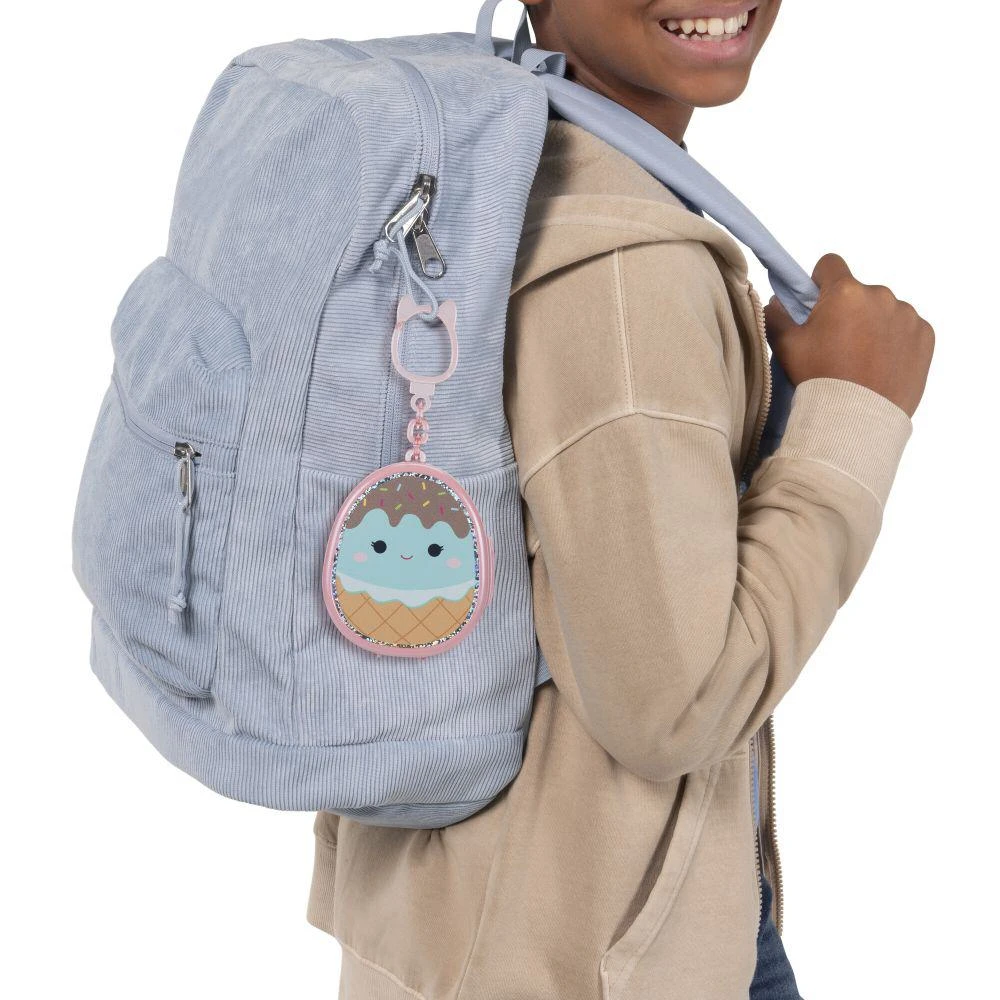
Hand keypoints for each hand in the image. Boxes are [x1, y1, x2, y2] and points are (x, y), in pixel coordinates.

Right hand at [764, 253, 933, 417]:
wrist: (857, 417)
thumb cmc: (820, 378)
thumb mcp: (787, 347)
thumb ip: (775, 316)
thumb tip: (775, 302)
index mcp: (845, 292)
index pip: (830, 264)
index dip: (819, 282)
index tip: (816, 304)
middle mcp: (881, 295)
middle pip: (858, 292)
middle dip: (848, 310)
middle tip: (837, 344)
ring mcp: (907, 315)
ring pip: (884, 310)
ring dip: (873, 325)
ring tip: (862, 359)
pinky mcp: (925, 336)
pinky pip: (907, 329)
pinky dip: (896, 341)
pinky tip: (883, 364)